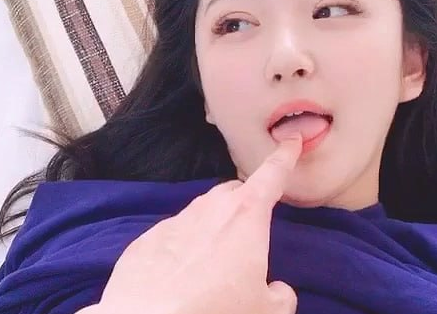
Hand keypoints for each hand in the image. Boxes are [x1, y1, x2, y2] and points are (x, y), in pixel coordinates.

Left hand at [91, 134, 303, 313]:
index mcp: (246, 216)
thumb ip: (281, 294)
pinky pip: (172, 237)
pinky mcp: (145, 242)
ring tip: (215, 263)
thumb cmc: (216, 311)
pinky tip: (182, 277)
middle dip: (245, 204)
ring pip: (201, 214)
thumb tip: (278, 290)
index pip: (272, 175)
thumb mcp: (267, 311)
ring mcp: (174, 223)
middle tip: (251, 231)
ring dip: (213, 228)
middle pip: (234, 193)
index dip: (284, 156)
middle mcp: (209, 210)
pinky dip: (182, 249)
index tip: (291, 139)